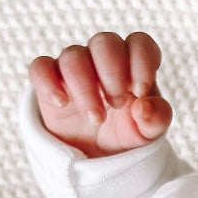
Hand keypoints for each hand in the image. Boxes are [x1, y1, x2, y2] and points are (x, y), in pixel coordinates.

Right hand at [29, 30, 171, 157]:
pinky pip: (41, 67)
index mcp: (134, 65)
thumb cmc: (128, 133)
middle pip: (105, 42)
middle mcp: (104, 59)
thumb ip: (157, 118)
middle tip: (117, 104)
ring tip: (96, 118)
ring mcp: (76, 67)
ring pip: (73, 56)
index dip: (141, 61)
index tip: (139, 91)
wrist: (99, 155)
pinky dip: (49, 83)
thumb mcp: (150, 132)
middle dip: (113, 73)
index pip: (140, 43)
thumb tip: (143, 107)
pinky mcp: (50, 81)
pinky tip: (62, 103)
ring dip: (85, 87)